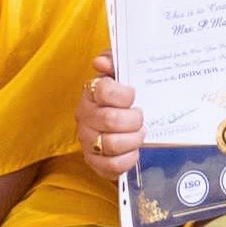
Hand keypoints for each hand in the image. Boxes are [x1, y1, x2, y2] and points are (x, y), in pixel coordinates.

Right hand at [74, 52, 144, 170]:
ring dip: (133, 140)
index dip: (124, 94)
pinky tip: (134, 151)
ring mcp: (88, 141)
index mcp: (90, 93)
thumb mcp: (119, 72)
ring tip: (139, 134)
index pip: (104, 90)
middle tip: (140, 117)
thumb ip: (112, 60)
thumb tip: (100, 62)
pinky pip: (112, 166)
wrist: (119, 124)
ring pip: (111, 145)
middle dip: (134, 120)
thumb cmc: (121, 97)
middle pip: (111, 120)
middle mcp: (85, 117)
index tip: (133, 95)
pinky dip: (128, 159)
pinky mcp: (95, 163)